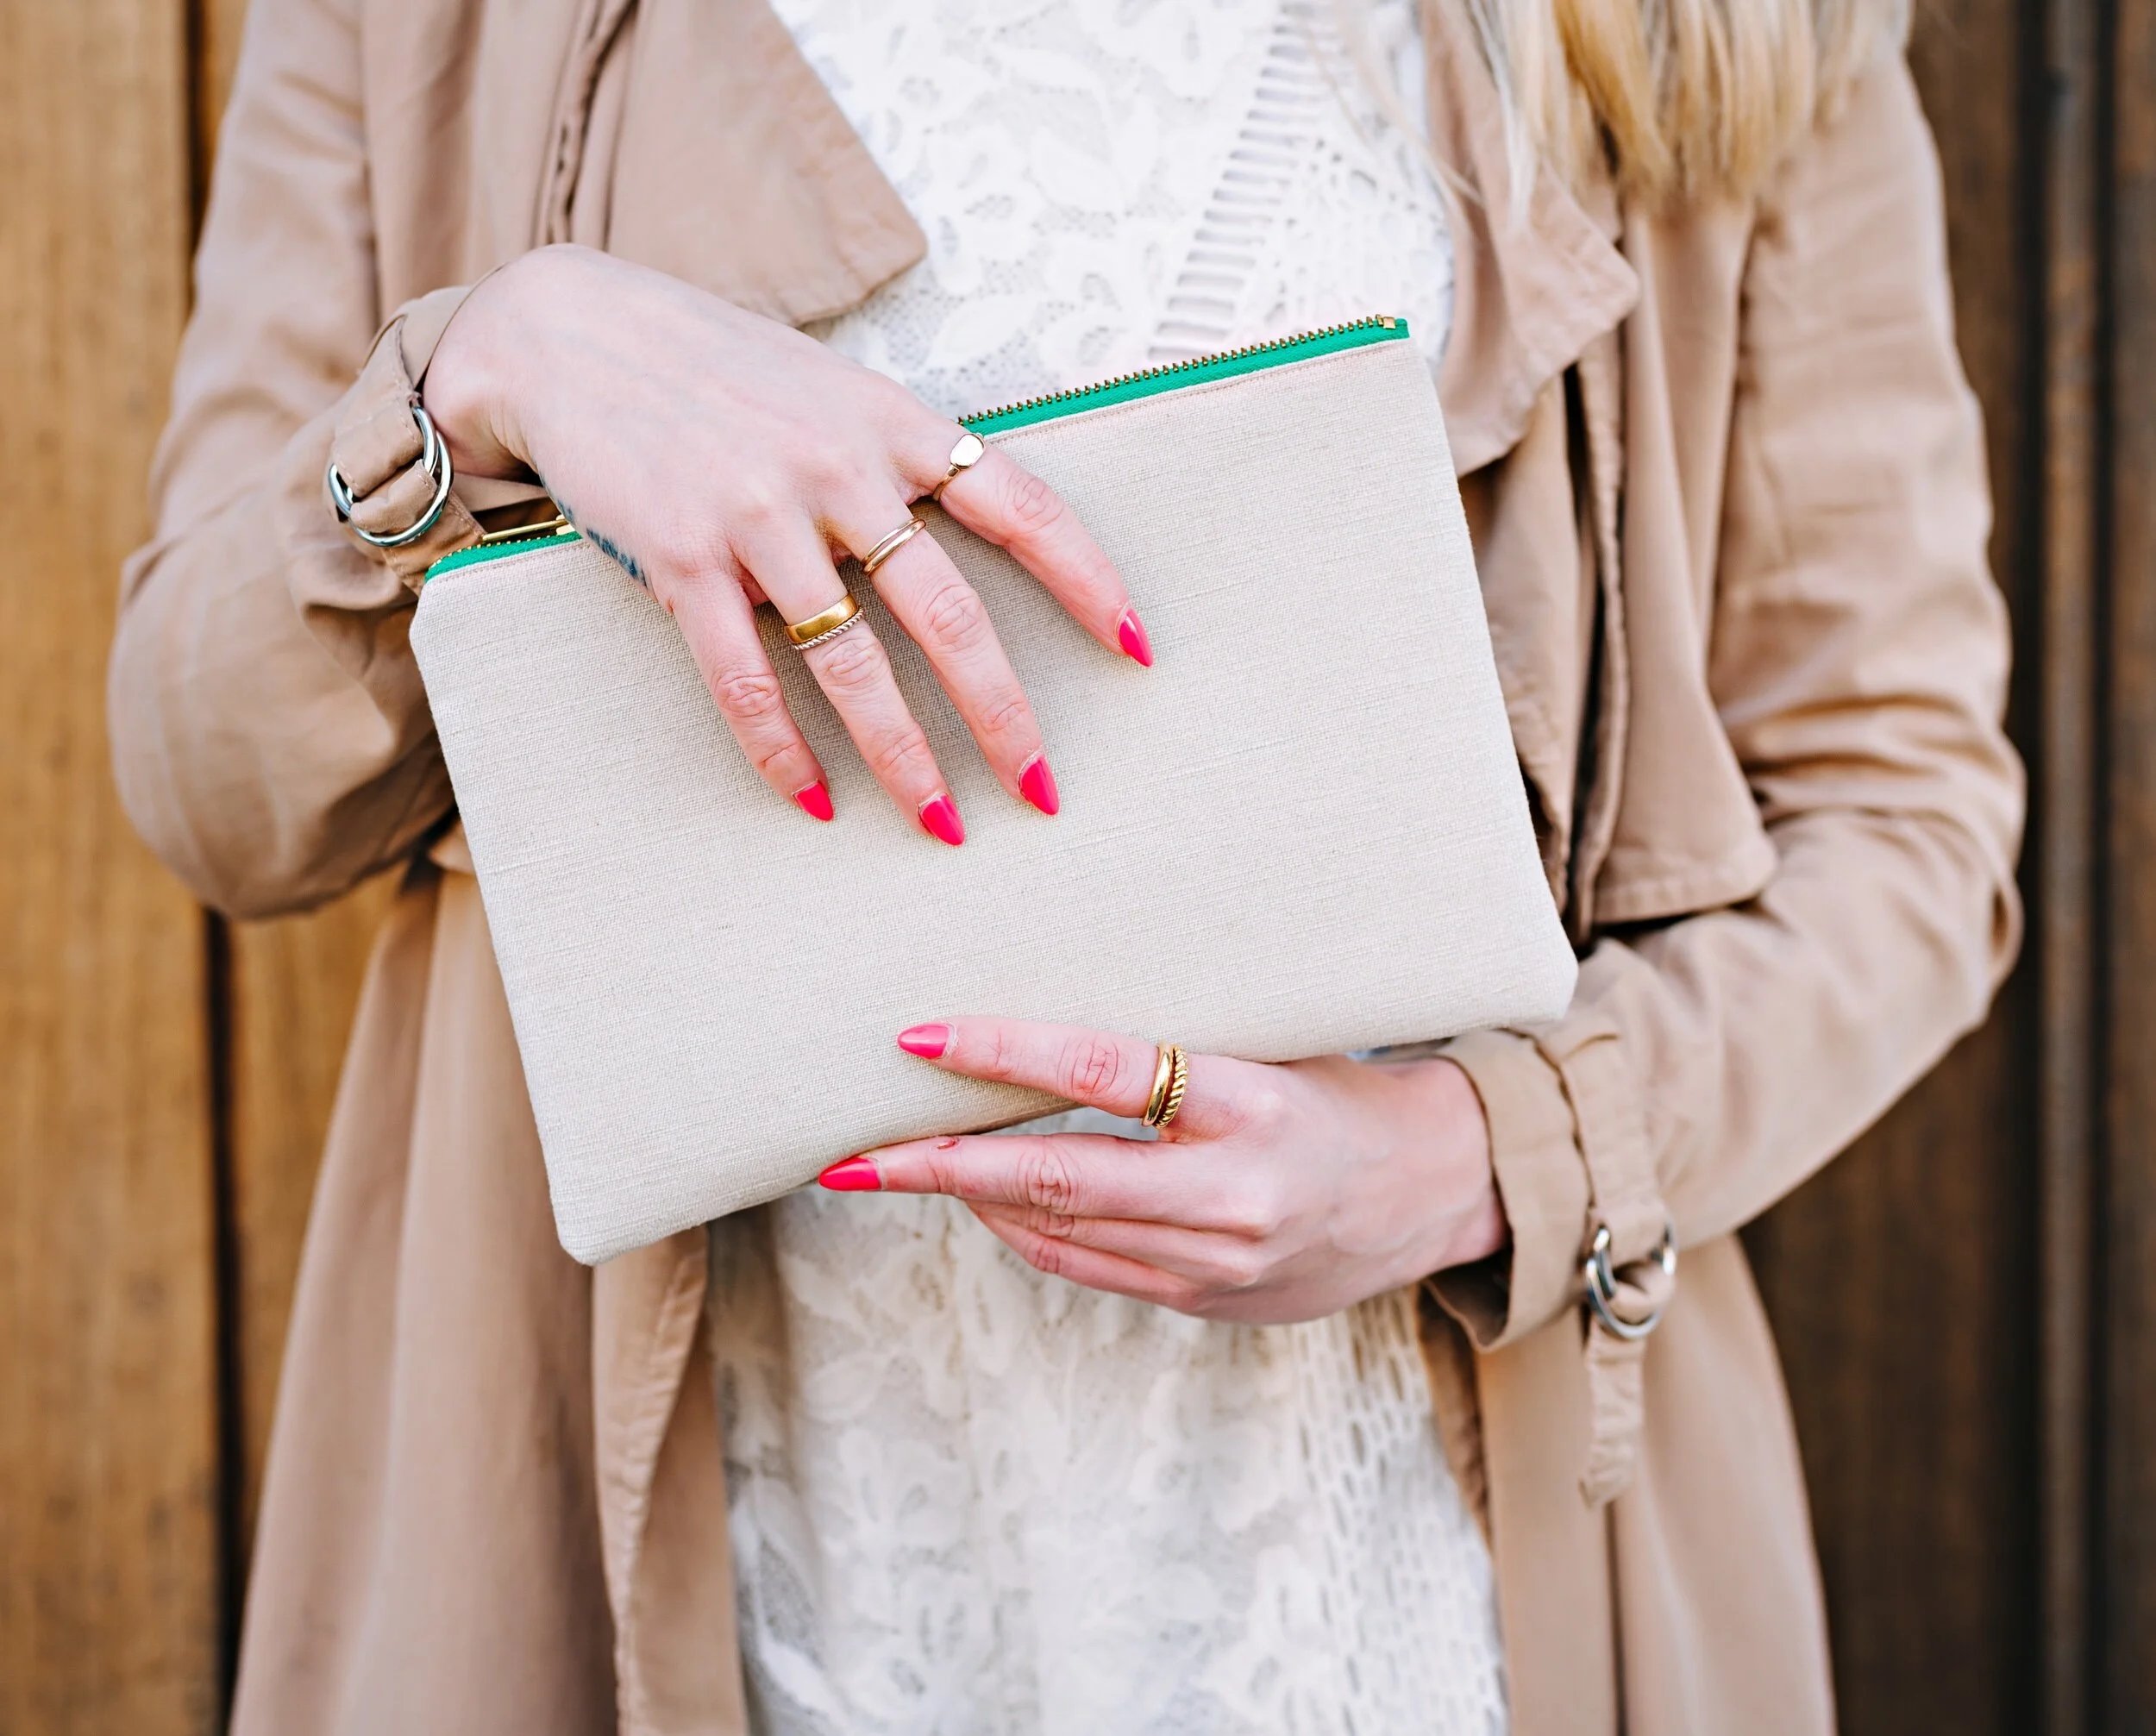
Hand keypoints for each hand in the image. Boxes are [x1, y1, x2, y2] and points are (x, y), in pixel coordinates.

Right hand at [421, 246, 1149, 837]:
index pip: (1025, 508)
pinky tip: (815, 801)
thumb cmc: (721, 369)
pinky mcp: (681, 558)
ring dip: (904, 757)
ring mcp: (759, 516)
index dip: (1091, 583)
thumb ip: (901, 460)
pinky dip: (781, 751)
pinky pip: (744, 679)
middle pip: (950, 613)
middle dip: (1004, 714)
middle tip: (1042, 790)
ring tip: (941, 824)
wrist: (574, 332)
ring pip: (852, 663)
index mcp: (896, 424)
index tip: (1139, 651)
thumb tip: (981, 542)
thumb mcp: (836, 389)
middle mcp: (839, 469)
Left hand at [818, 1019, 1506, 1324]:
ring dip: (972, 1204)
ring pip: (1061, 1235)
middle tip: (852, 1157)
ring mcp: (1220, 1262)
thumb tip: (1032, 1035)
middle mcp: (1233, 1194)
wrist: (1435, 1191)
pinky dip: (1031, 1236)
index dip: (1003, 1052)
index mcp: (1252, 1105)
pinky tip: (989, 1207)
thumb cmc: (1340, 1093)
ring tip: (899, 1170)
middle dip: (941, 1169)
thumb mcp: (1269, 1048)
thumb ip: (1169, 1054)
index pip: (1103, 1072)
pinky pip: (1093, 1270)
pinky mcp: (1210, 1302)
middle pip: (1057, 1180)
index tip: (921, 1038)